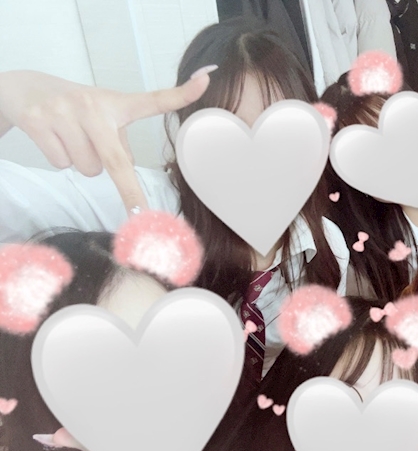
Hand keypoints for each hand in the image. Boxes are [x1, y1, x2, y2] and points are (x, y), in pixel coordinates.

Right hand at [0, 68, 211, 211]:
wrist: (23, 88)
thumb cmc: (76, 110)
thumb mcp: (103, 118)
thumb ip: (121, 144)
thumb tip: (128, 173)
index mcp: (117, 104)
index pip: (154, 100)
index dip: (182, 93)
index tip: (206, 79)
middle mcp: (94, 105)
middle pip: (118, 161)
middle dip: (130, 193)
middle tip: (140, 216)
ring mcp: (65, 111)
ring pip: (88, 168)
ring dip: (83, 163)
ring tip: (72, 138)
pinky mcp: (38, 120)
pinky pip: (62, 163)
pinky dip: (60, 158)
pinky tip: (53, 138)